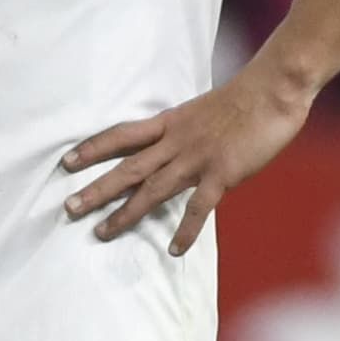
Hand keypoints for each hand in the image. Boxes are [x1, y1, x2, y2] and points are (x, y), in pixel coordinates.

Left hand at [59, 61, 316, 255]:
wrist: (273, 89)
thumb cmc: (245, 97)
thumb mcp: (203, 111)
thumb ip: (187, 131)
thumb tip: (177, 148)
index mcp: (170, 122)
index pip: (121, 135)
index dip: (92, 148)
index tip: (67, 161)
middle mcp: (176, 141)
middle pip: (127, 168)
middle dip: (96, 189)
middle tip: (69, 208)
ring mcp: (197, 158)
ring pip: (151, 190)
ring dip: (125, 213)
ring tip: (101, 233)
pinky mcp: (221, 173)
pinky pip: (198, 208)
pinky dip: (186, 231)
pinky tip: (174, 251)